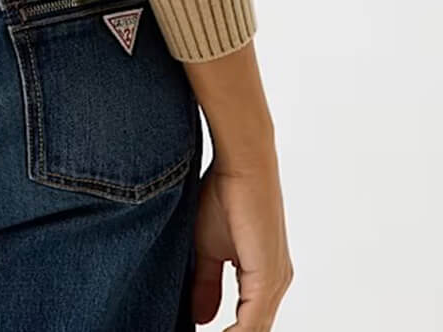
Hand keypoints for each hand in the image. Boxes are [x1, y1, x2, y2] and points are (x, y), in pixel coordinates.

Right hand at [191, 159, 292, 328]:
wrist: (242, 162)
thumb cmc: (226, 193)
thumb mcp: (207, 247)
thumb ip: (207, 283)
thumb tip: (202, 317)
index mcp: (263, 278)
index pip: (247, 324)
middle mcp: (275, 284)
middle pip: (253, 331)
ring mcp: (274, 282)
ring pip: (254, 331)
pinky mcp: (268, 277)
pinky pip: (252, 324)